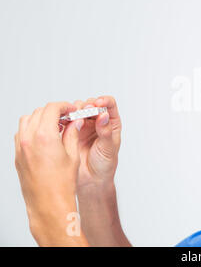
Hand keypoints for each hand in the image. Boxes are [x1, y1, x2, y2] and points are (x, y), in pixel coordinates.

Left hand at [14, 101, 86, 244]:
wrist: (48, 203)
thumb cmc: (61, 183)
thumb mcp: (73, 155)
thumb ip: (72, 134)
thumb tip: (74, 122)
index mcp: (45, 136)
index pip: (52, 109)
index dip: (64, 106)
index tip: (71, 109)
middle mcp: (29, 139)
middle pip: (39, 112)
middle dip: (54, 111)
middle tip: (66, 116)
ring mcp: (20, 147)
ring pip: (27, 120)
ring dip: (41, 118)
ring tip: (55, 126)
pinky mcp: (17, 155)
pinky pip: (21, 133)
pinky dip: (32, 128)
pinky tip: (44, 136)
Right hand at [71, 96, 121, 189]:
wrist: (91, 180)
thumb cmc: (104, 165)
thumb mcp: (108, 148)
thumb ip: (106, 132)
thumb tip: (104, 115)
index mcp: (111, 123)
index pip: (109, 105)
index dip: (104, 101)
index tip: (98, 103)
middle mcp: (98, 121)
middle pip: (92, 104)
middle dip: (88, 105)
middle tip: (84, 111)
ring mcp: (84, 125)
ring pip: (78, 110)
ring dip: (75, 110)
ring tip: (74, 117)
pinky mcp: (71, 131)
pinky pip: (67, 119)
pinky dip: (65, 117)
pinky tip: (63, 121)